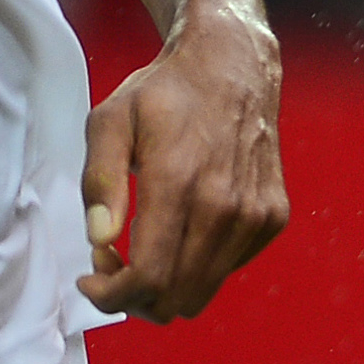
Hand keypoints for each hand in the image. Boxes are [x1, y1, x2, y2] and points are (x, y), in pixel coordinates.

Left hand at [78, 11, 286, 321]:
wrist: (232, 64)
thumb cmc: (165, 92)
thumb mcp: (110, 120)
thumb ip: (99, 181)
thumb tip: (99, 238)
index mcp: (179, 181)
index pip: (149, 278)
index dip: (112, 295)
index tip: (91, 279)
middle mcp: (225, 205)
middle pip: (174, 298)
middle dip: (132, 297)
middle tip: (111, 260)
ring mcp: (255, 214)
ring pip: (201, 293)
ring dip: (164, 286)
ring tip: (143, 246)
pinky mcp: (272, 217)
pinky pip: (226, 270)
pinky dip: (196, 267)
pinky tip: (180, 230)